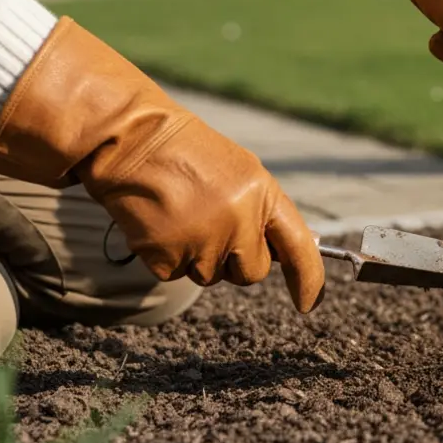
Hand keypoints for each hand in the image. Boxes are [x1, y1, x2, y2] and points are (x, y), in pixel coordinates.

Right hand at [0, 19, 325, 312]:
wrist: (132, 139)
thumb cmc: (190, 155)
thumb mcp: (241, 173)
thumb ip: (265, 213)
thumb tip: (287, 254)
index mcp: (263, 194)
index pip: (298, 246)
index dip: (308, 279)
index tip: (309, 303)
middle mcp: (238, 221)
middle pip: (251, 272)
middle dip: (237, 261)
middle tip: (212, 225)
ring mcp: (203, 240)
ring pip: (211, 276)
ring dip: (199, 256)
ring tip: (182, 214)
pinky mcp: (167, 256)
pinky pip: (178, 274)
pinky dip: (169, 257)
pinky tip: (161, 223)